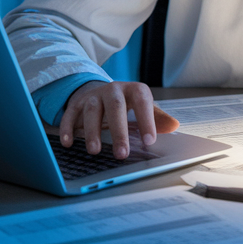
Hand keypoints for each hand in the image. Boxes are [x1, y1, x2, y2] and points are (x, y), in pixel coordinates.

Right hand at [58, 81, 179, 158]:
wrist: (100, 90)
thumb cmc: (127, 103)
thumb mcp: (144, 106)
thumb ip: (158, 117)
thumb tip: (174, 126)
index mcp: (133, 90)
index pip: (142, 101)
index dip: (146, 120)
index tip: (149, 141)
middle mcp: (113, 90)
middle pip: (115, 107)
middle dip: (118, 131)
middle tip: (121, 154)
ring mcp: (94, 95)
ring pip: (91, 110)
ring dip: (92, 131)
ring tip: (95, 151)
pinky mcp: (77, 103)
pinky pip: (70, 114)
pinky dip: (68, 128)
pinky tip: (68, 143)